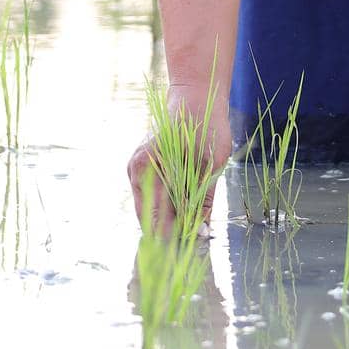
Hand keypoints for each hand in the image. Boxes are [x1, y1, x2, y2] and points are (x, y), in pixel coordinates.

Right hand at [126, 82, 233, 232]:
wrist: (196, 96)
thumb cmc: (206, 125)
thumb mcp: (213, 163)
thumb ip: (203, 199)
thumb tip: (202, 232)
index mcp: (147, 167)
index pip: (153, 218)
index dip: (170, 238)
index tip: (186, 252)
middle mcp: (136, 170)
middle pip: (148, 217)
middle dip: (169, 232)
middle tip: (191, 246)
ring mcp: (137, 168)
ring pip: (150, 207)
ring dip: (168, 220)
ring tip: (190, 232)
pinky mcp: (145, 167)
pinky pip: (154, 195)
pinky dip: (167, 205)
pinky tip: (184, 212)